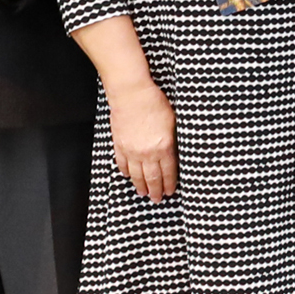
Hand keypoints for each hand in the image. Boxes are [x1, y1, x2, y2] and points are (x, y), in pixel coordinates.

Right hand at [108, 82, 177, 200]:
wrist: (131, 94)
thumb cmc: (154, 102)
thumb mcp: (174, 121)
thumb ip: (174, 139)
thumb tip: (175, 152)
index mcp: (164, 147)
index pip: (168, 172)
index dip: (169, 184)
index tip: (170, 192)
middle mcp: (147, 152)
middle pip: (152, 178)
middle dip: (155, 191)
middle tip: (157, 199)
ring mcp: (132, 150)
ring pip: (136, 174)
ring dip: (140, 185)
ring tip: (143, 193)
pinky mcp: (120, 144)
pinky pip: (122, 163)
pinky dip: (125, 171)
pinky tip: (127, 176)